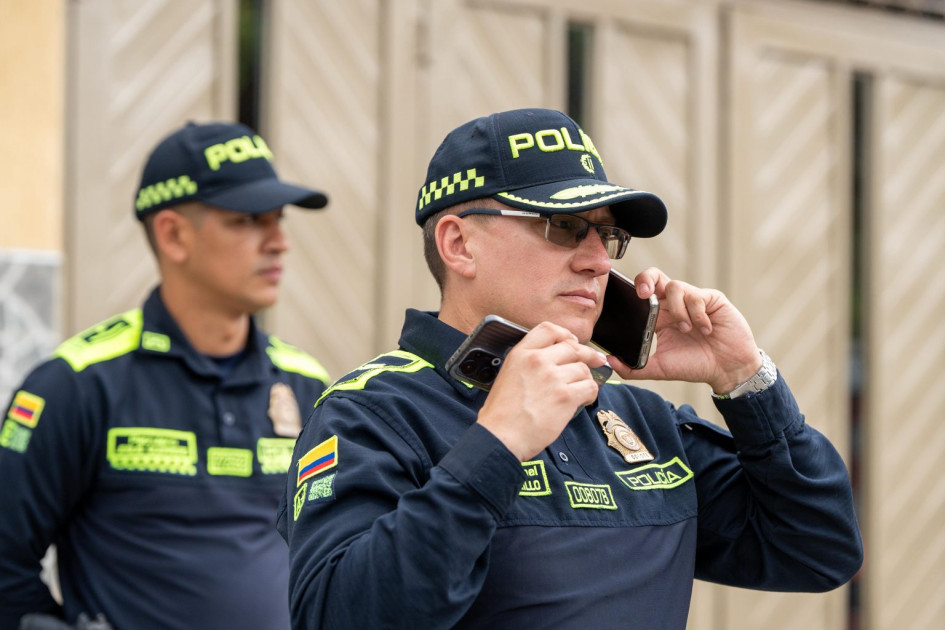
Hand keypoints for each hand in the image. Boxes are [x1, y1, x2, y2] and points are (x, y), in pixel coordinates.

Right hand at [476, 322, 607, 460]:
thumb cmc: (501, 413)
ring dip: (585, 379)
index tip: (572, 341)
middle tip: (596, 361)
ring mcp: (553, 377)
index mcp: (521, 354)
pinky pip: (590, 387)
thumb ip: (527, 364)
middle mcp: (538, 361)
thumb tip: (551, 362)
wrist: (500, 436)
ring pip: (583, 369)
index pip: (549, 329)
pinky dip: (590, 394)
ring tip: (580, 390)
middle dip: (587, 355)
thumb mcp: (507, 375)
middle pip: (572, 348)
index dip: (565, 334)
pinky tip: (584, 400)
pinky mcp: (565, 396)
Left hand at [608, 267, 762, 393]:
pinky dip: (697, 315)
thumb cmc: (695, 366)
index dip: (634, 290)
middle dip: (646, 279)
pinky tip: (706, 329)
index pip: (642, 294)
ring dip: (677, 310)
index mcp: (659, 316)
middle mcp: (674, 304)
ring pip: (675, 287)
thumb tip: (609, 361)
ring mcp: (693, 299)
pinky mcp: (712, 299)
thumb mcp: (661, 369)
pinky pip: (697, 296)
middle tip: (644, 294)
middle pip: (655, 276)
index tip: (631, 298)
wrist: (728, 370)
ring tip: (687, 330)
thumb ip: (634, 368)